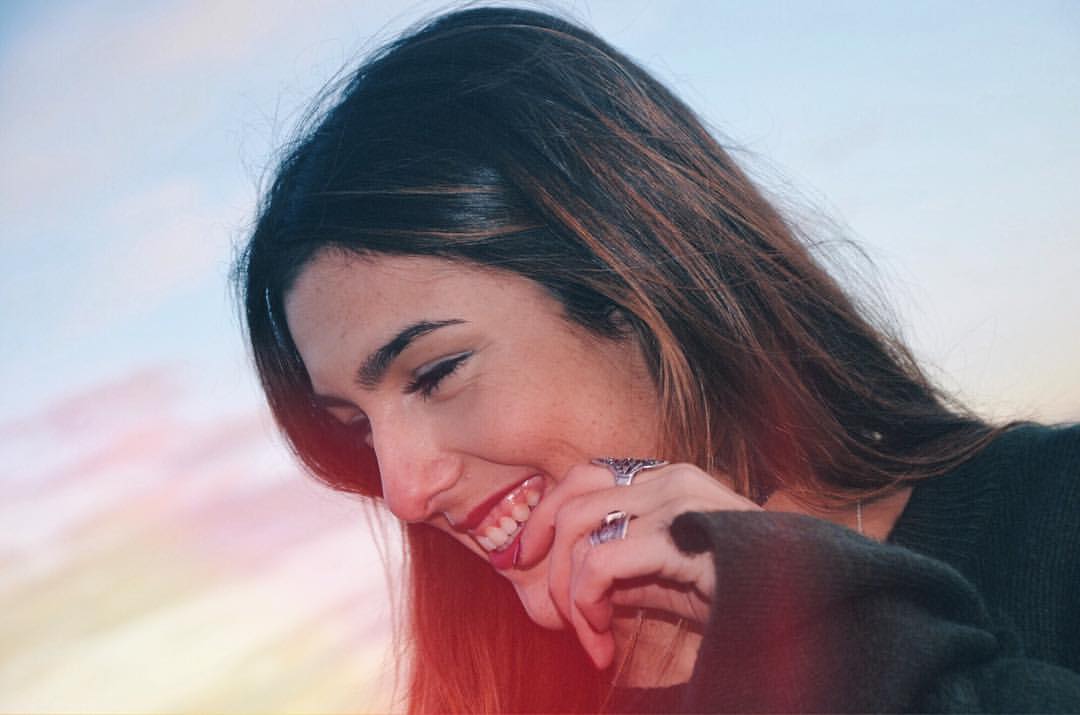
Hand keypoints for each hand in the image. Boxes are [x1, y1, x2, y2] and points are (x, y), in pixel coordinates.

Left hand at [516, 461, 760, 668]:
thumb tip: (555, 574)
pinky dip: (586, 605)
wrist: (799, 609)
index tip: (526, 561)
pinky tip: (603, 641)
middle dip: (548, 564)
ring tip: (591, 638)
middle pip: (572, 501)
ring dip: (570, 596)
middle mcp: (668, 478)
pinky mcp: (679, 537)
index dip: (545, 518)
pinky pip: (599, 564)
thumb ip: (614, 561)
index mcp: (664, 477)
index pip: (581, 478)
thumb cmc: (731, 592)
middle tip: (557, 618)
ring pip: (580, 533)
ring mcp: (676, 502)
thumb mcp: (660, 573)